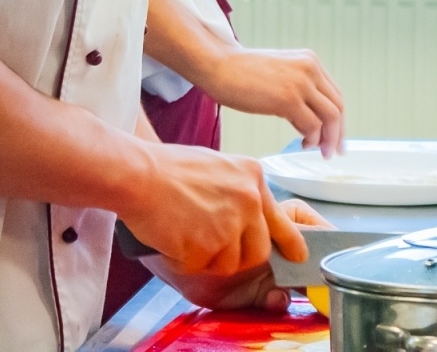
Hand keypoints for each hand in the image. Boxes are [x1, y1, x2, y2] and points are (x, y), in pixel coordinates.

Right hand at [119, 144, 303, 276]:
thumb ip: (240, 193)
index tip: (298, 257)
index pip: (281, 222)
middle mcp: (248, 201)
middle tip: (207, 240)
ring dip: (207, 258)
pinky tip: (172, 236)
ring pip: (229, 264)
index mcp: (253, 178)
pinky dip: (184, 260)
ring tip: (184, 229)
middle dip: (235, 255)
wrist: (137, 174)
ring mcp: (229, 225)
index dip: (290, 244)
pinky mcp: (206, 247)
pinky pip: (200, 268)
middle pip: (257, 252)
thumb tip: (251, 219)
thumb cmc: (168, 168)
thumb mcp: (219, 168)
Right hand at [201, 47, 344, 157]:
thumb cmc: (239, 73)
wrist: (218, 65)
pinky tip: (302, 143)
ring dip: (327, 139)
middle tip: (332, 151)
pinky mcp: (289, 99)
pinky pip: (312, 125)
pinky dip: (311, 138)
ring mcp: (300, 83)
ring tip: (317, 150)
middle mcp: (310, 68)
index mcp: (309, 61)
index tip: (335, 136)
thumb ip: (297, 91)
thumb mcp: (278, 75)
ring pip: (330, 117)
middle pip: (337, 106)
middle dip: (337, 133)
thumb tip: (309, 122)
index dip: (338, 119)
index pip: (334, 94)